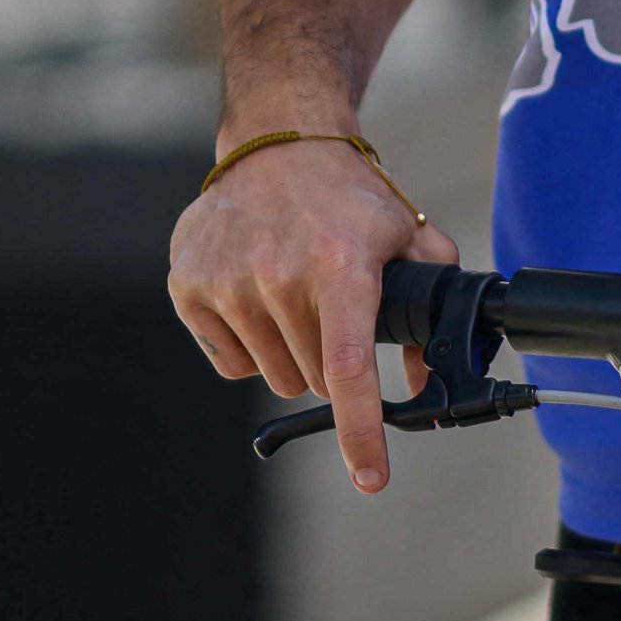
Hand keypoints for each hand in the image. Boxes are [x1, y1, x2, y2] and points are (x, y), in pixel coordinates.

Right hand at [167, 132, 458, 492]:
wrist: (277, 143)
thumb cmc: (348, 195)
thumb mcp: (408, 236)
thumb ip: (433, 302)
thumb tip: (424, 379)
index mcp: (338, 265)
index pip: (349, 368)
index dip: (361, 432)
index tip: (371, 477)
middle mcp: (278, 274)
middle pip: (313, 380)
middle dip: (330, 363)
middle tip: (333, 312)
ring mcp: (227, 280)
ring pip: (272, 374)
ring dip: (290, 353)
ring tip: (296, 296)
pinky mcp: (188, 284)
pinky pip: (230, 359)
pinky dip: (249, 342)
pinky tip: (257, 295)